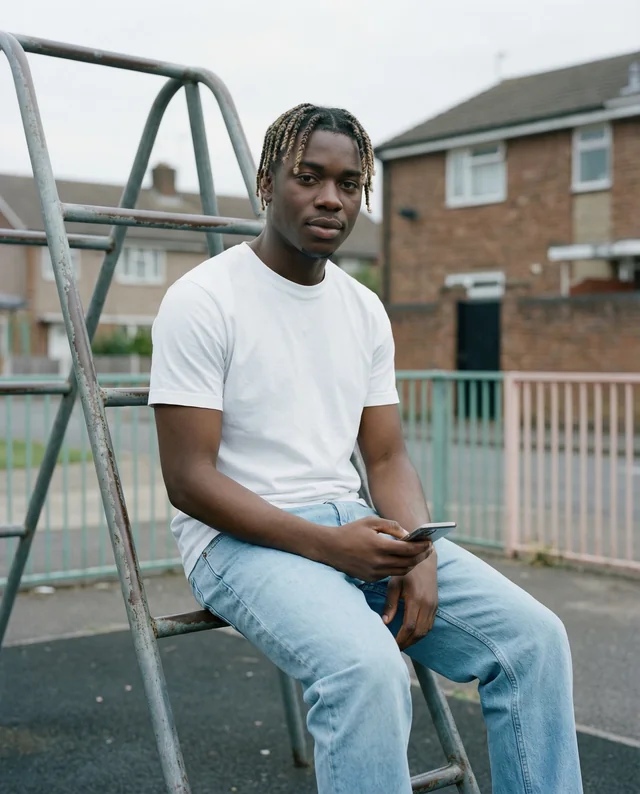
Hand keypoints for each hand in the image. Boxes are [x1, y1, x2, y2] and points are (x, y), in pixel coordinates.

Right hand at [318, 517, 432, 581]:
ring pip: (402, 571)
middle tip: (429, 549)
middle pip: (408, 562)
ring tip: (419, 555)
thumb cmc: (350, 531)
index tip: (430, 542)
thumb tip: (407, 534)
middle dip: (421, 555)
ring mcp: (375, 572)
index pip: (408, 549)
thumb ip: (391, 526)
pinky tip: (404, 560)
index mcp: (379, 546)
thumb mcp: (370, 522)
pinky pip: (390, 574)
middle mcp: (378, 562)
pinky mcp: (371, 578)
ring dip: (413, 563)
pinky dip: (400, 567)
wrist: (329, 548)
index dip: (421, 546)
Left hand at [382, 552, 437, 650]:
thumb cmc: (406, 571)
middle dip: (406, 643)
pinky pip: (429, 625)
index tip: (390, 645)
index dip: (400, 639)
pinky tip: (410, 635)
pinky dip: (420, 633)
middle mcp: (428, 605)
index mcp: (417, 599)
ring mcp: (434, 606)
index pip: (409, 627)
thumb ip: (390, 604)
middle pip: (419, 633)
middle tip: (394, 649)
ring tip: (401, 644)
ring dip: (414, 640)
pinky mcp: (436, 606)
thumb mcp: (394, 584)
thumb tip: (384, 623)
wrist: (425, 560)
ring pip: (425, 631)